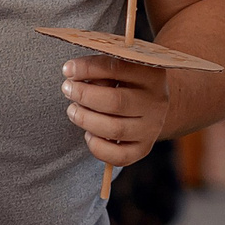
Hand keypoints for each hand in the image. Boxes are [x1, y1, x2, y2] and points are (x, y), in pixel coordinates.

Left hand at [62, 54, 172, 172]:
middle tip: (68, 89)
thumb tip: (72, 72)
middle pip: (116, 102)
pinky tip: (88, 134)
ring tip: (73, 110)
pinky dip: (98, 147)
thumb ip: (99, 68)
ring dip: (86, 119)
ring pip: (115, 129)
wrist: (149, 104)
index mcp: (152, 74)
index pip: (118, 68)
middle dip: (84, 96)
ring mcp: (152, 127)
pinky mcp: (144, 148)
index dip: (89, 69)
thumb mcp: (118, 68)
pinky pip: (119, 156)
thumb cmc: (125, 81)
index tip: (68, 69)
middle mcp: (156, 102)